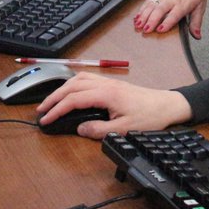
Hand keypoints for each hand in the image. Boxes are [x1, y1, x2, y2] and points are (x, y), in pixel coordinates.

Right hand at [36, 72, 191, 139]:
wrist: (167, 105)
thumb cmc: (149, 117)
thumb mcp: (124, 129)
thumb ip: (99, 130)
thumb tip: (79, 128)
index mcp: (106, 94)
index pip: (74, 98)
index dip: (57, 109)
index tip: (45, 119)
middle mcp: (106, 84)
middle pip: (72, 85)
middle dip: (54, 97)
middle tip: (41, 110)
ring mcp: (109, 82)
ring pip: (79, 78)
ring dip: (62, 88)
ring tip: (51, 101)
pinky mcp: (112, 84)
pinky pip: (87, 78)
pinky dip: (74, 84)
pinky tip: (71, 91)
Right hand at [134, 0, 208, 37]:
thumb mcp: (201, 5)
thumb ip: (196, 22)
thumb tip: (197, 36)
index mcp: (183, 3)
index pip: (174, 15)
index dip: (166, 23)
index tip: (160, 30)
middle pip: (160, 10)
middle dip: (151, 21)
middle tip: (145, 30)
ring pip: (151, 5)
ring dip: (143, 16)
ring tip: (138, 25)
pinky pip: (148, 0)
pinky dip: (141, 9)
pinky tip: (137, 16)